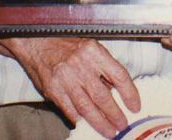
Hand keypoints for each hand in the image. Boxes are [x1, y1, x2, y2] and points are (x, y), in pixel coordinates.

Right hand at [2, 36, 138, 136]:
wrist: (36, 40)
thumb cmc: (65, 43)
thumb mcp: (89, 47)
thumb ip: (102, 67)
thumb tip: (115, 90)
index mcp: (94, 52)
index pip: (119, 75)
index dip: (130, 93)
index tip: (135, 106)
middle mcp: (81, 65)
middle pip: (103, 96)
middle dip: (115, 114)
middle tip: (123, 125)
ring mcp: (66, 78)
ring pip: (87, 107)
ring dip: (100, 122)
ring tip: (110, 131)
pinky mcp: (53, 89)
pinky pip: (70, 110)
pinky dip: (80, 120)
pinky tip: (87, 125)